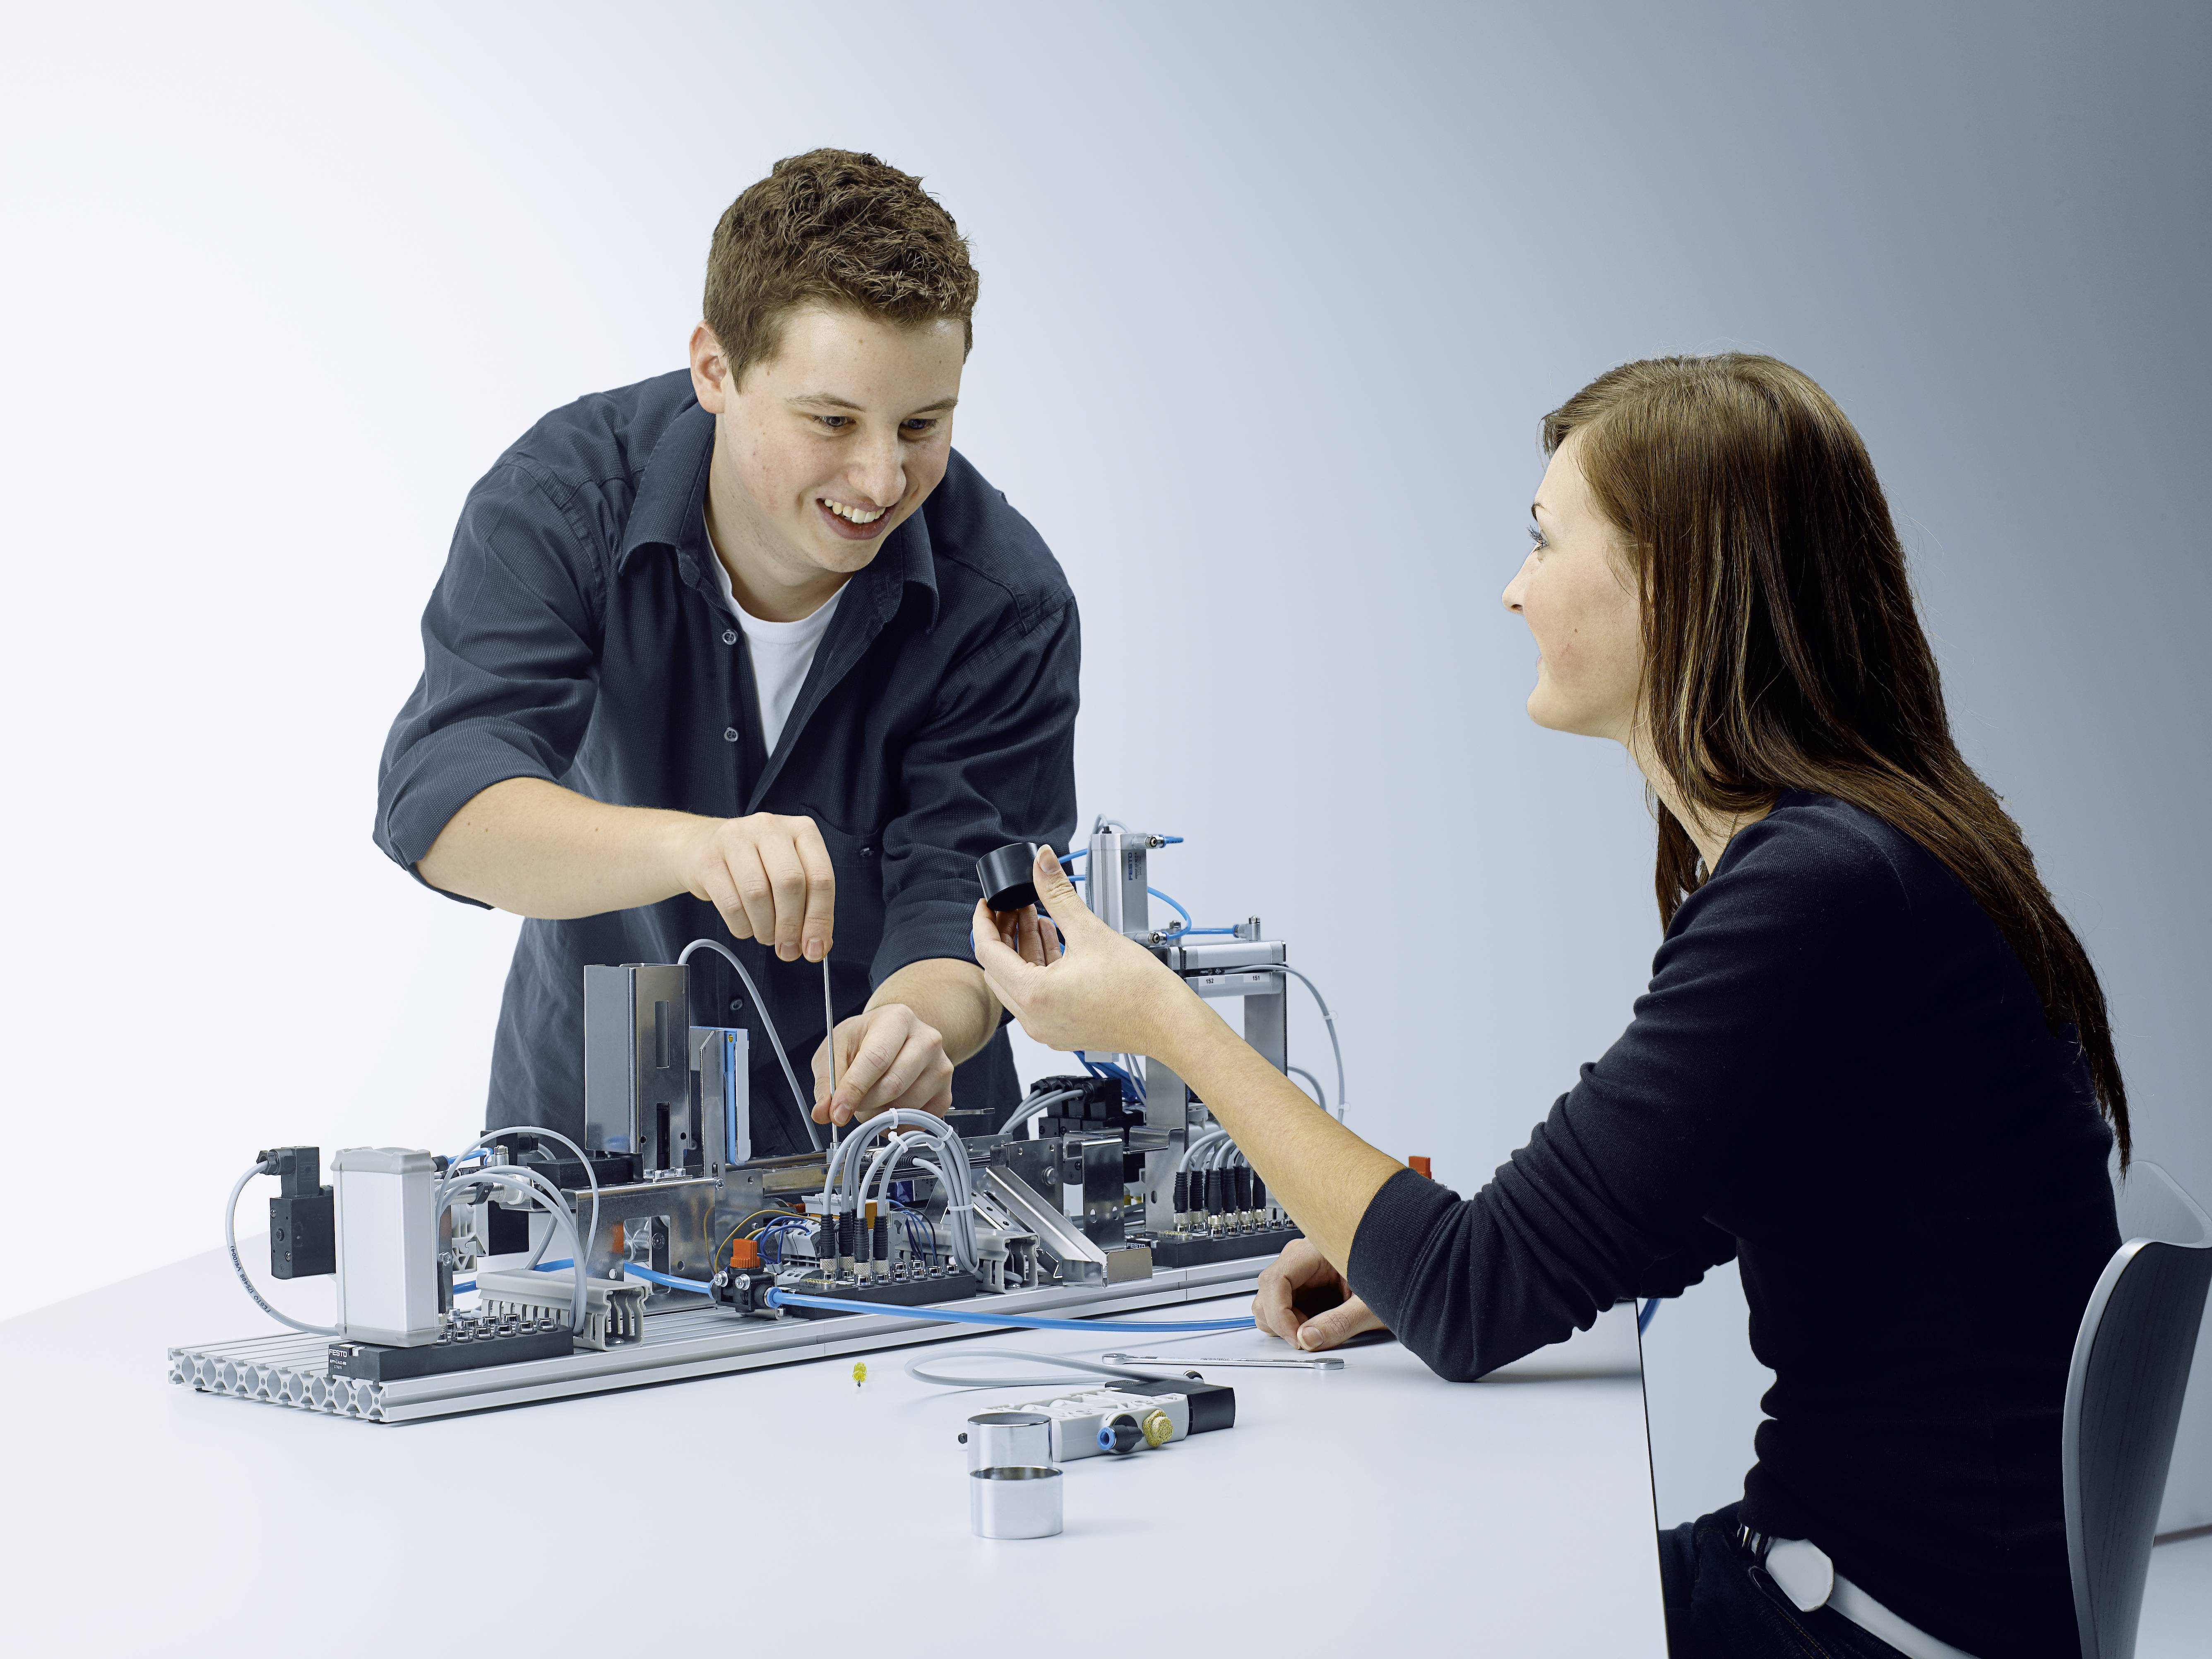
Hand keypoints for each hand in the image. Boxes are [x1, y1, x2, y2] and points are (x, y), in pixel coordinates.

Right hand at [679, 813, 833, 961]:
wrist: (700, 846)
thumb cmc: (756, 863)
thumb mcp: (789, 872)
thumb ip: (809, 904)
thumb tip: (818, 945)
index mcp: (801, 830)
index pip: (820, 876)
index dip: (820, 918)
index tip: (816, 947)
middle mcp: (770, 828)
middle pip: (790, 883)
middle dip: (791, 925)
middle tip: (788, 949)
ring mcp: (736, 839)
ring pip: (758, 895)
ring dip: (766, 928)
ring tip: (766, 935)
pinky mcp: (708, 860)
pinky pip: (731, 904)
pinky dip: (742, 927)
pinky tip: (746, 927)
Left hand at [811, 1002, 953, 1126]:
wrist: (897, 1036)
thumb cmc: (865, 1040)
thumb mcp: (836, 1048)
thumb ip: (826, 1081)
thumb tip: (822, 1113)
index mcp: (897, 1019)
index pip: (876, 1059)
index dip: (854, 1089)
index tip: (837, 1112)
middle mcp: (927, 1040)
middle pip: (893, 1085)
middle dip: (864, 1104)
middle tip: (850, 1105)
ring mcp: (941, 1067)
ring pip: (907, 1106)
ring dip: (879, 1115)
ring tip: (869, 1102)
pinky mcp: (946, 1092)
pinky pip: (921, 1121)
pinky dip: (898, 1125)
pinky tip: (887, 1111)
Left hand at [971, 844, 1195, 1057]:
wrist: (1170, 1023)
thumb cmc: (1139, 990)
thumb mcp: (1091, 931)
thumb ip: (1058, 893)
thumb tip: (1042, 862)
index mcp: (1034, 995)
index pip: (987, 952)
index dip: (984, 921)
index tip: (988, 903)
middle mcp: (1034, 1019)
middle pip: (998, 969)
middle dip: (1004, 933)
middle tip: (1014, 906)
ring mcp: (1047, 1028)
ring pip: (1018, 983)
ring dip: (1023, 949)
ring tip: (1036, 918)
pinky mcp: (1062, 1030)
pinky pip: (1037, 996)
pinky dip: (1039, 969)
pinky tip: (1054, 943)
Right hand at [1253, 1237, 1387, 1351]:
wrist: (1406, 1275)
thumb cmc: (1395, 1278)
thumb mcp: (1370, 1307)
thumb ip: (1339, 1323)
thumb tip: (1308, 1339)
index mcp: (1315, 1250)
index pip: (1276, 1279)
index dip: (1279, 1313)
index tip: (1296, 1337)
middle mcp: (1301, 1258)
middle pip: (1267, 1290)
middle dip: (1280, 1321)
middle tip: (1307, 1338)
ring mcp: (1299, 1272)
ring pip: (1268, 1300)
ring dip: (1283, 1323)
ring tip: (1315, 1330)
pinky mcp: (1302, 1287)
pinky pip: (1280, 1307)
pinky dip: (1289, 1324)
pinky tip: (1315, 1325)